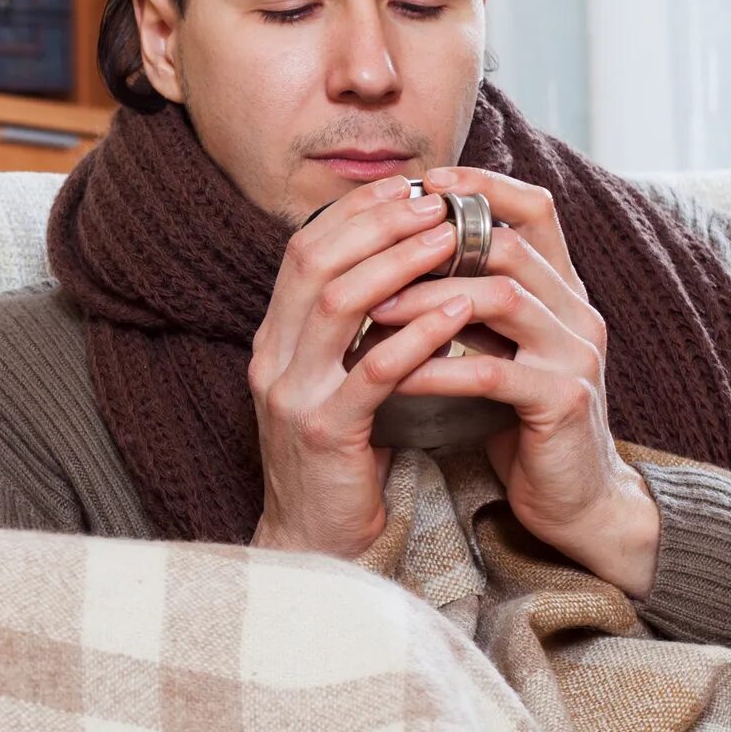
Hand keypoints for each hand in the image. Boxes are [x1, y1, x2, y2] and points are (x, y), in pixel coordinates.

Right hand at [247, 176, 481, 560]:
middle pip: (316, 263)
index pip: (304, 251)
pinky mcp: (325, 434)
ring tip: (453, 240)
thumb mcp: (336, 381)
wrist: (316, 545)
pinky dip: (417, 335)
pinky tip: (459, 312)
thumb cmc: (342, 459)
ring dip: (400, 263)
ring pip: (339, 305)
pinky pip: (372, 371)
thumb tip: (402, 265)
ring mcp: (292, 395)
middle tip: (435, 200)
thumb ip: (354, 330)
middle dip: (377, 223)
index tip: (409, 186)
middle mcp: (272, 360)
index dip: (356, 212)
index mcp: (274, 341)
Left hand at [365, 166, 658, 592]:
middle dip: (434, 246)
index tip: (421, 183)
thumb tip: (399, 256)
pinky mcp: (565, 402)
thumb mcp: (497, 348)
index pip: (536, 209)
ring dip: (428, 301)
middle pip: (510, 246)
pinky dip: (436, 367)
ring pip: (500, 299)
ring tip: (372, 312)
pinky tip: (392, 373)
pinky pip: (492, 371)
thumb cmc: (521, 421)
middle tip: (371, 256)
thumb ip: (469, 304)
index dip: (481, 187)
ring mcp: (577, 355)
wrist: (573, 499)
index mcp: (563, 291)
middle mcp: (578, 312)